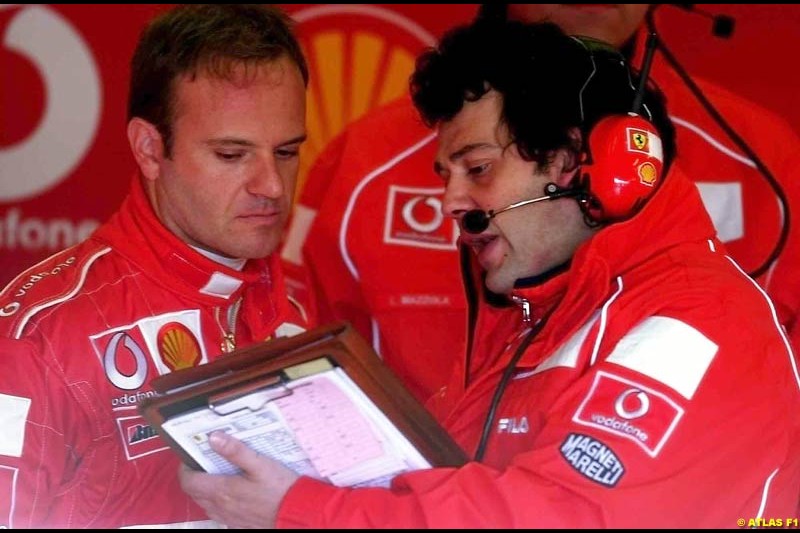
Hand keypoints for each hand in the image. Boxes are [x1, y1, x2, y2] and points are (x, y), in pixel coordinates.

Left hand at [178, 431, 298, 527]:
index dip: (185, 468)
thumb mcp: (260, 463)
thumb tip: (214, 438)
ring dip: (204, 489)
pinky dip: (217, 501)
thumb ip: (236, 450)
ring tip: (217, 474)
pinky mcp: (237, 523)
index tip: (190, 457)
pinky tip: (232, 492)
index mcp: (222, 490)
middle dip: (194, 477)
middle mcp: (221, 507)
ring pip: (205, 503)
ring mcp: (228, 517)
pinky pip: (218, 512)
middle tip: (204, 462)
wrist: (296, 512)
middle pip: (194, 492)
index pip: (188, 481)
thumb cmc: (280, 488)